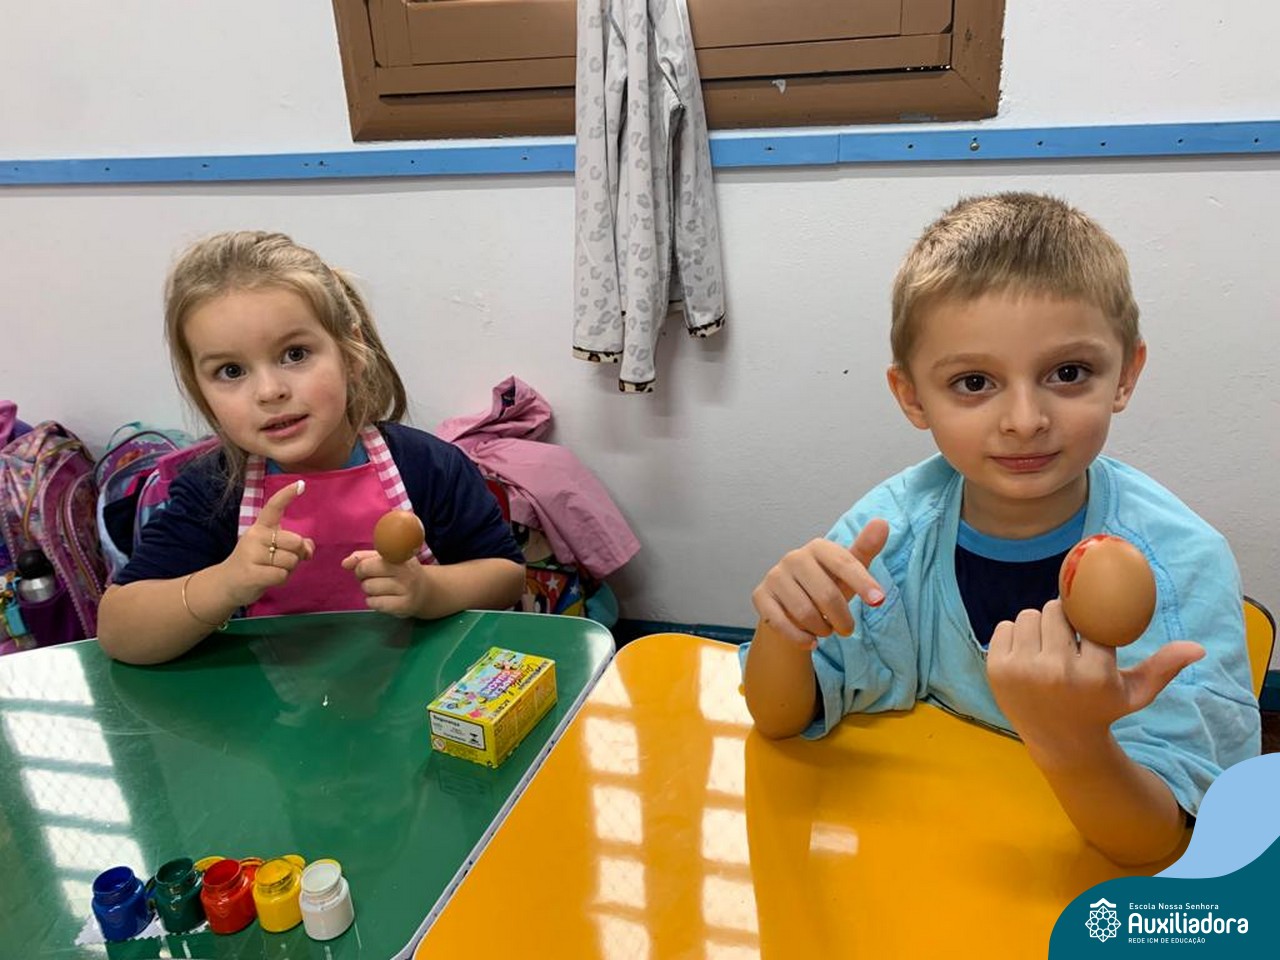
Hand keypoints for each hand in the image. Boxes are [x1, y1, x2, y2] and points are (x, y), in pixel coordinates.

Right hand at [221, 481, 315, 607]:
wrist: (226, 584)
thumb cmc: (256, 564)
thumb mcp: (274, 550)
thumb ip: (295, 546)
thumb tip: (309, 547)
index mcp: (261, 527)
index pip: (274, 506)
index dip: (288, 495)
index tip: (302, 484)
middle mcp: (255, 536)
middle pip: (295, 542)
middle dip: (297, 555)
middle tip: (283, 562)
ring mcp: (251, 554)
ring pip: (291, 561)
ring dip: (288, 570)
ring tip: (271, 571)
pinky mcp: (250, 573)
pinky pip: (282, 575)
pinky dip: (282, 580)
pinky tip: (268, 579)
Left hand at [341, 550, 426, 617]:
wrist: (426, 591)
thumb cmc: (401, 572)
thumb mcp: (387, 559)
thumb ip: (364, 557)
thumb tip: (345, 563)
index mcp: (400, 555)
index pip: (369, 558)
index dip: (362, 564)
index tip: (366, 567)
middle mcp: (406, 571)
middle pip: (366, 572)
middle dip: (362, 575)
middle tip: (371, 578)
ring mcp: (406, 589)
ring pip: (368, 588)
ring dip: (369, 590)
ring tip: (380, 588)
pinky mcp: (403, 606)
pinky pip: (374, 603)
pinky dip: (373, 602)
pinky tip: (382, 599)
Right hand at [751, 518, 889, 647]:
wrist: (791, 604)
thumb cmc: (826, 584)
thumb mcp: (848, 570)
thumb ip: (865, 549)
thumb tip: (882, 522)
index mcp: (818, 547)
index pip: (844, 563)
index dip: (863, 583)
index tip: (879, 601)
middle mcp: (794, 558)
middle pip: (826, 594)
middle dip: (842, 619)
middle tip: (847, 629)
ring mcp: (775, 576)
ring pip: (804, 612)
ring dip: (822, 630)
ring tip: (827, 631)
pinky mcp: (760, 595)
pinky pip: (781, 623)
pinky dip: (800, 638)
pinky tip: (811, 642)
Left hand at [986, 599, 1203, 757]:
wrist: (1060, 743)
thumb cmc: (1101, 710)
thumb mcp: (1136, 694)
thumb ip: (1164, 668)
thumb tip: (1197, 648)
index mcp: (1093, 673)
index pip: (1088, 620)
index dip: (1088, 625)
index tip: (1088, 638)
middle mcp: (1057, 670)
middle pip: (1054, 610)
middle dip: (1061, 620)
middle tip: (1066, 639)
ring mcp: (1023, 670)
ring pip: (1029, 615)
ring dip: (1038, 626)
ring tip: (1047, 647)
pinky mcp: (997, 670)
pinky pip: (1004, 627)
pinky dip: (1015, 635)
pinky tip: (1027, 655)